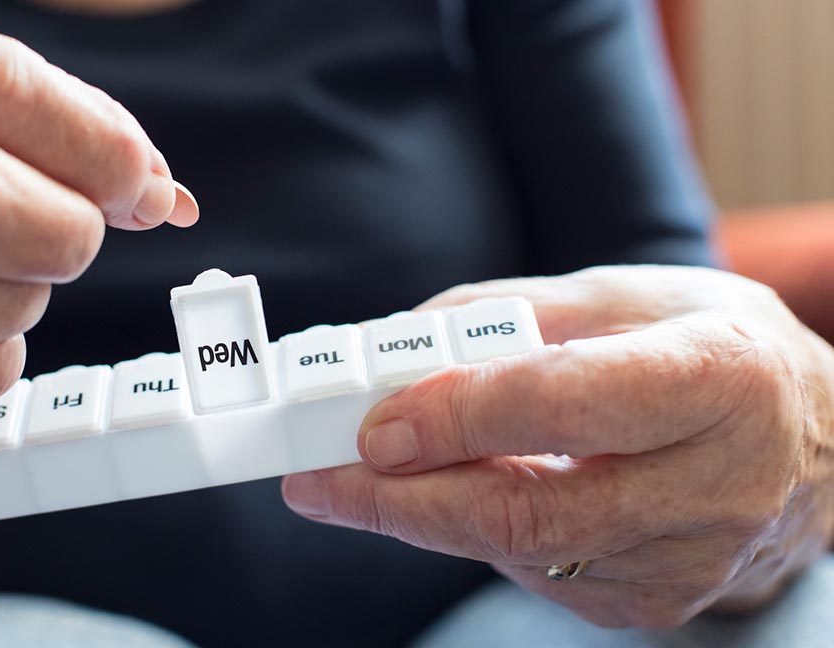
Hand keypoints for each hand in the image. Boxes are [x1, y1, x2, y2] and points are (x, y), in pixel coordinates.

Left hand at [282, 265, 833, 626]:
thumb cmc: (713, 349)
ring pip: (519, 550)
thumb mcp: (627, 295)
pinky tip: (450, 497)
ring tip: (358, 478)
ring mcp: (687, 559)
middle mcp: (716, 483)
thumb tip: (398, 348)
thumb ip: (509, 315)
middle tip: (315, 480)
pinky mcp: (656, 602)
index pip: (567, 405)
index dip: (458, 419)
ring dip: (421, 517)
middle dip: (401, 501)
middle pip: (527, 510)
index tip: (369, 425)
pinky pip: (537, 573)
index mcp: (717, 378)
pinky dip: (476, 534)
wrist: (810, 441)